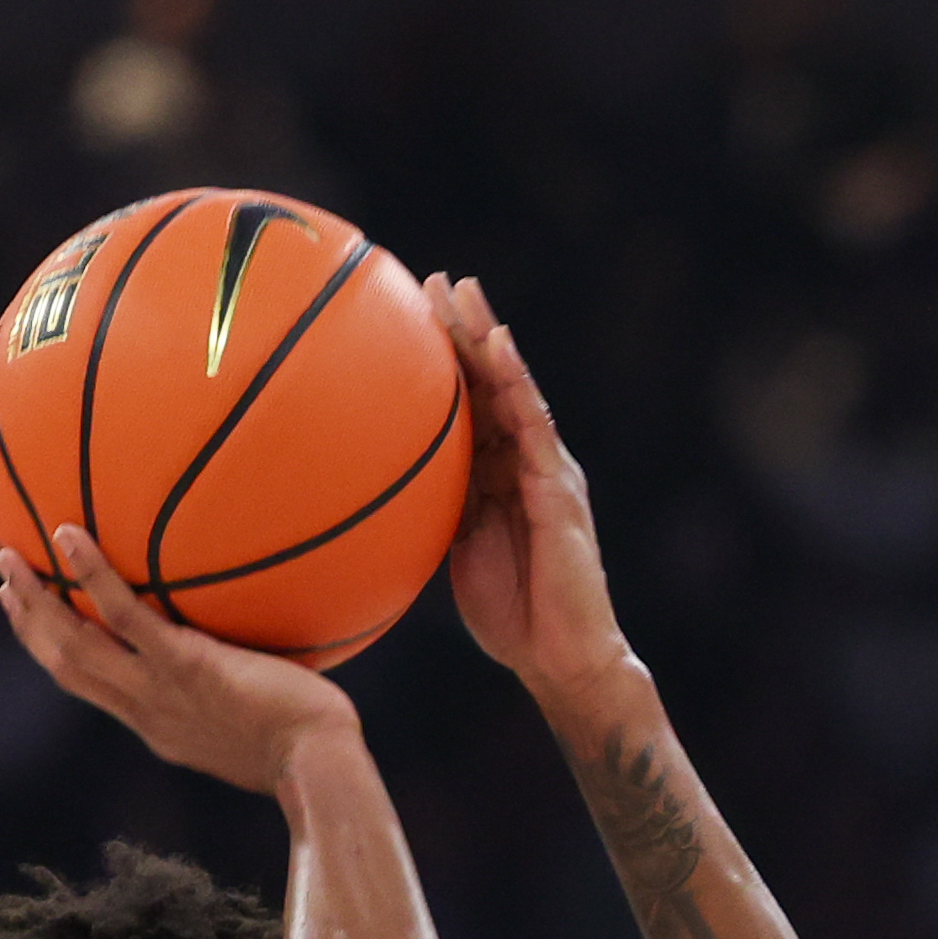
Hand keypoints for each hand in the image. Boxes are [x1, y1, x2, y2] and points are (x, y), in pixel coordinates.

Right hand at [0, 527, 357, 795]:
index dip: (56, 653)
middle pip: (65, 664)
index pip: (93, 688)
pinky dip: (91, 574)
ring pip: (74, 642)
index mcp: (158, 727)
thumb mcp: (260, 730)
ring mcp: (159, 690)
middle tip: (4, 583)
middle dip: (28, 624)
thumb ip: (240, 699)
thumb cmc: (311, 749)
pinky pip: (125, 614)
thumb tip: (255, 670)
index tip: (34, 622)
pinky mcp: (184, 665)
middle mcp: (146, 711)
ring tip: (8, 554)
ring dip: (36, 599)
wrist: (318, 767)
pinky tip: (67, 534)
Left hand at [430, 274, 637, 706]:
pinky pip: (534, 425)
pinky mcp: (560, 487)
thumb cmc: (510, 617)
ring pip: (514, 389)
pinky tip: (498, 344)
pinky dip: (516, 381)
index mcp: (498, 475)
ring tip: (464, 291)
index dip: (443, 359)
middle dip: (464, 328)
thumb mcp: (454, 551)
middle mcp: (526, 461)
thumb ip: (431, 511)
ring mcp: (547, 470)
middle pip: (492, 382)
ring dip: (488, 336)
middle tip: (434, 279)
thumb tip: (374, 491)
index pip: (470, 405)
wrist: (563, 658)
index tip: (407, 314)